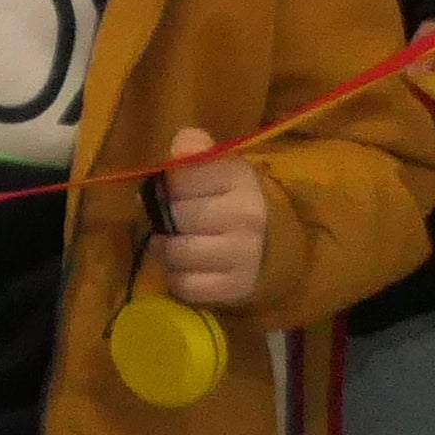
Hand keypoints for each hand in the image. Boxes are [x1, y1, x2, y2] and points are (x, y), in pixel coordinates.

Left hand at [143, 133, 269, 310]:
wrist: (270, 243)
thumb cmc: (229, 198)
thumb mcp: (216, 165)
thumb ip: (193, 147)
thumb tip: (181, 150)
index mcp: (239, 176)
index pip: (178, 178)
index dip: (167, 185)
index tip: (176, 190)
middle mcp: (246, 215)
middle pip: (174, 216)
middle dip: (164, 219)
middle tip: (172, 220)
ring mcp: (244, 253)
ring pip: (176, 253)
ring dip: (167, 250)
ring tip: (178, 242)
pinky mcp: (237, 286)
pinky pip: (184, 285)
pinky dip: (177, 277)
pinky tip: (188, 266)